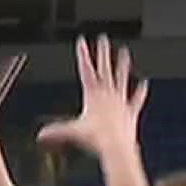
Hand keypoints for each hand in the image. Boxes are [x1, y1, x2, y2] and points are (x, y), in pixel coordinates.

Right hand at [37, 35, 149, 158]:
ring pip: (121, 78)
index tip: (82, 41)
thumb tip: (41, 134)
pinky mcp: (130, 112)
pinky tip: (144, 84)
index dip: (83, 54)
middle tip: (103, 38)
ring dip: (123, 65)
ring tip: (125, 52)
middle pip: (105, 68)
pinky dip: (140, 92)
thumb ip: (57, 131)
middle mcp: (108, 93)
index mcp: (94, 94)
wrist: (117, 147)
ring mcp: (121, 101)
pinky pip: (136, 99)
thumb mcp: (73, 132)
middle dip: (103, 52)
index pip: (86, 69)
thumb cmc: (98, 138)